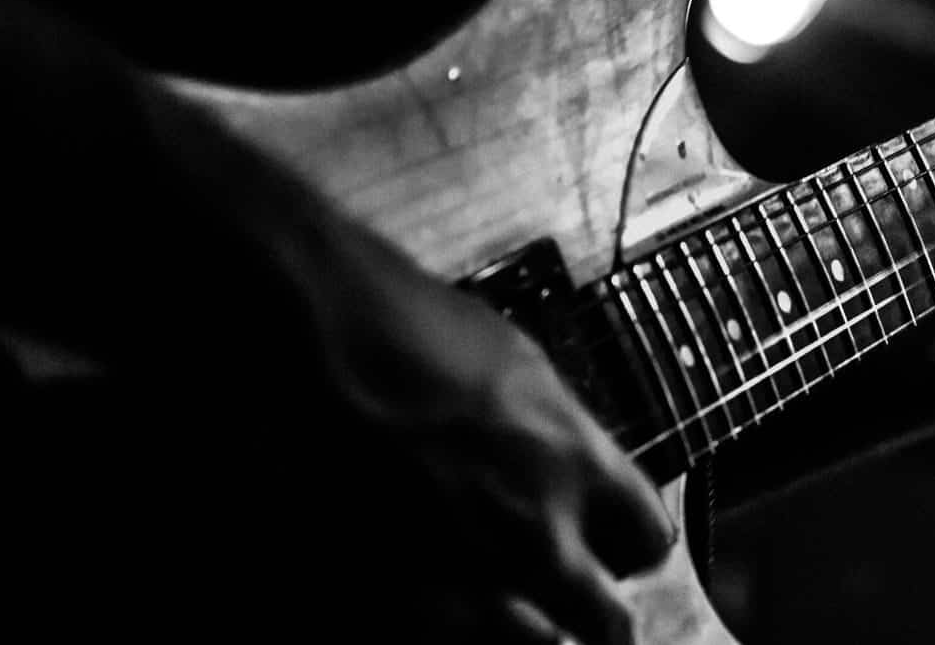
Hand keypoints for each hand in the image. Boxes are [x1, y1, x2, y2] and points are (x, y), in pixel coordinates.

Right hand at [318, 237, 674, 644]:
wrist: (288, 329)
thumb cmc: (390, 320)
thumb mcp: (511, 360)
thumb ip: (559, 433)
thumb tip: (573, 464)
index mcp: (572, 464)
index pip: (646, 541)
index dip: (623, 546)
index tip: (606, 545)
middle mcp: (530, 537)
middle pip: (605, 625)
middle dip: (591, 613)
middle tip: (568, 601)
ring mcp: (455, 584)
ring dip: (522, 630)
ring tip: (499, 610)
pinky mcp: (383, 607)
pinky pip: (442, 642)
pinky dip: (444, 628)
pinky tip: (424, 603)